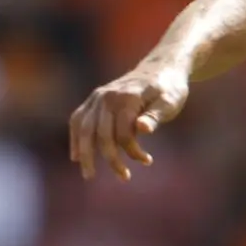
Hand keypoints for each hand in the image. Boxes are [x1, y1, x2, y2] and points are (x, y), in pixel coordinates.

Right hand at [69, 67, 190, 181]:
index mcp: (127, 98)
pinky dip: (76, 138)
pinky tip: (75, 156)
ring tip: (89, 175)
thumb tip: (142, 129)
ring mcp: (97, 97)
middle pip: (100, 134)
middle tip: (123, 178)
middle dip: (110, 159)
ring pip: (84, 129)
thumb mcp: (170, 102)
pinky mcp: (93, 100)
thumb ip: (155, 116)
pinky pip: (78, 120)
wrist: (160, 68)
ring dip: (85, 153)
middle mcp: (107, 96)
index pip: (123, 132)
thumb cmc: (169, 89)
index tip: (147, 161)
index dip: (133, 151)